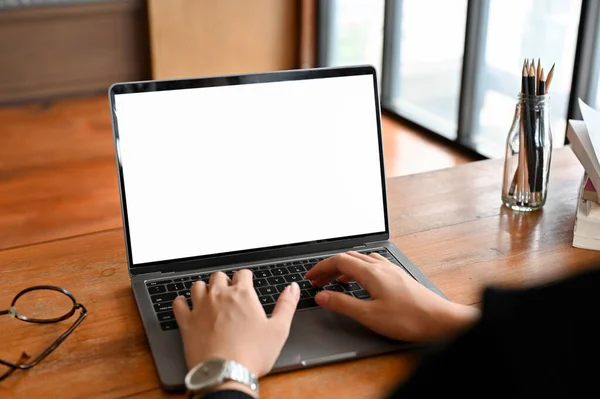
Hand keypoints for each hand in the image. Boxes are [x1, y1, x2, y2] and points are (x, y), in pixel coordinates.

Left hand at [173, 270, 299, 380]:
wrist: (225, 373)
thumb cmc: (252, 354)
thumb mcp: (279, 329)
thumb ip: (286, 305)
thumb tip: (292, 288)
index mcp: (242, 294)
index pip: (243, 274)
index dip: (246, 277)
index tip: (247, 283)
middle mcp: (219, 296)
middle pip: (218, 276)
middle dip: (224, 281)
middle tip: (229, 292)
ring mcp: (200, 308)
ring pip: (197, 286)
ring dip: (203, 288)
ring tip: (208, 297)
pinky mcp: (186, 322)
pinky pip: (178, 304)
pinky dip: (181, 302)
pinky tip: (185, 306)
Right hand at [305, 252, 478, 341]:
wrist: (440, 320)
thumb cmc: (408, 318)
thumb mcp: (369, 315)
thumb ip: (343, 304)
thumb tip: (322, 295)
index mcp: (371, 272)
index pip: (338, 261)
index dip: (321, 267)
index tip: (310, 277)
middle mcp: (381, 266)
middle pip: (348, 258)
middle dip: (330, 267)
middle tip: (318, 281)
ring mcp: (391, 270)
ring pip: (361, 260)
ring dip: (344, 267)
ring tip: (335, 281)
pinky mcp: (399, 277)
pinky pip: (373, 265)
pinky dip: (359, 269)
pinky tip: (362, 282)